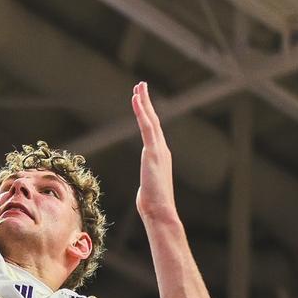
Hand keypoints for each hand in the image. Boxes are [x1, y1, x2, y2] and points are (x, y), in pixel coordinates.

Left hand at [132, 82, 179, 223]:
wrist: (160, 211)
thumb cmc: (153, 204)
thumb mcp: (149, 187)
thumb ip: (149, 182)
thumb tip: (148, 190)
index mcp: (160, 156)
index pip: (152, 130)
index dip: (147, 114)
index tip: (142, 101)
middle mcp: (162, 149)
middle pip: (153, 120)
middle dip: (147, 102)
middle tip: (141, 85)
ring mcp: (159, 150)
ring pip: (151, 119)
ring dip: (144, 102)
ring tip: (138, 86)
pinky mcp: (153, 152)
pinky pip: (146, 126)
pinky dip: (141, 111)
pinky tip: (136, 99)